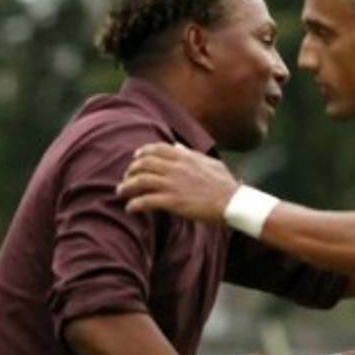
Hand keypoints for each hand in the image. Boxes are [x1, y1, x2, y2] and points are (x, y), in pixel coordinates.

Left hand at [117, 143, 238, 221]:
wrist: (233, 202)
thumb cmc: (226, 185)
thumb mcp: (210, 163)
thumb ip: (191, 153)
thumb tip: (177, 146)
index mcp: (184, 157)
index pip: (156, 149)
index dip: (142, 152)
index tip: (135, 158)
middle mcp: (175, 168)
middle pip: (143, 164)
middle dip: (131, 170)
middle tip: (126, 178)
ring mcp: (172, 184)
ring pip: (140, 181)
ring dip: (126, 186)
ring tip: (121, 193)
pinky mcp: (172, 202)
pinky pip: (146, 201)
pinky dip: (135, 204)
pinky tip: (130, 209)